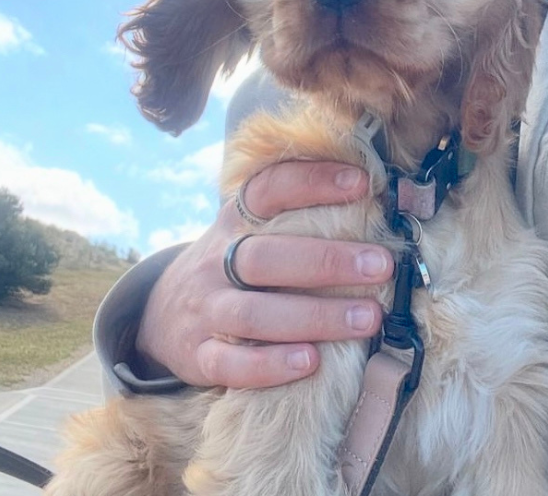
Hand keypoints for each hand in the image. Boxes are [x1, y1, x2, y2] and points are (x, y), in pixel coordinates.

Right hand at [134, 160, 393, 388]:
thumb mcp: (250, 230)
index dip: (313, 182)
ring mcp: (205, 309)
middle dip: (329, 261)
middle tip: (382, 266)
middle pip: (267, 257)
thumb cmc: (233, 264)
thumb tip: (386, 196)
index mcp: (234, 221)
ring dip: (316, 316)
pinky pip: (231, 364)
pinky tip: (311, 362)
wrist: (161, 313)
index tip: (362, 183)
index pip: (269, 190)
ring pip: (255, 314)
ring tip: (368, 319)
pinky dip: (270, 365)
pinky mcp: (199, 356)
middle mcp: (216, 261)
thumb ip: (300, 215)